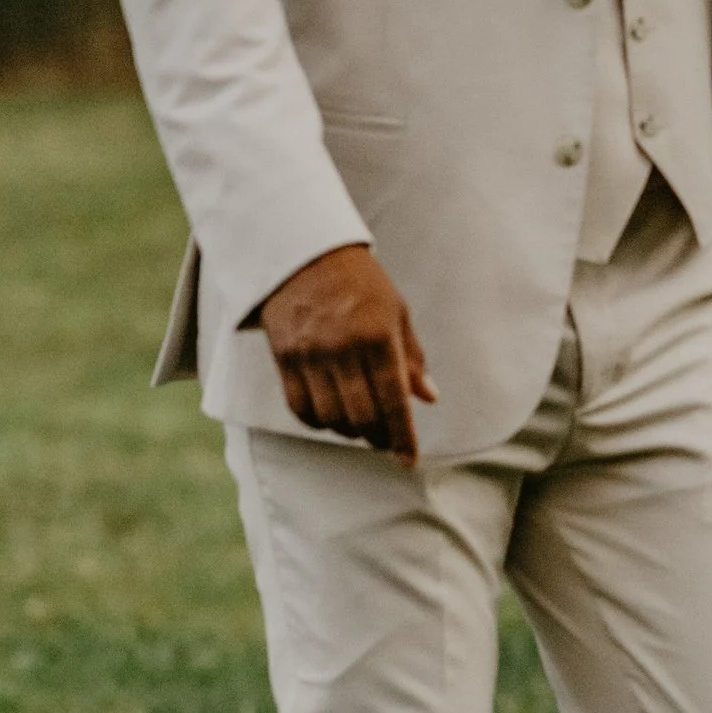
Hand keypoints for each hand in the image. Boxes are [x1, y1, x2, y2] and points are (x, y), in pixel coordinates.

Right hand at [259, 243, 438, 460]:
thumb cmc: (360, 283)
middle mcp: (342, 348)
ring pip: (329, 416)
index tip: (409, 459)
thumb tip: (428, 397)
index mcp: (377, 336)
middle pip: (361, 416)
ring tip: (359, 427)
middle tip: (385, 441)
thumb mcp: (396, 312)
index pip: (393, 400)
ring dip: (347, 431)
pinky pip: (299, 407)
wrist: (304, 253)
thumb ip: (411, 358)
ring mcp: (309, 354)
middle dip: (377, 437)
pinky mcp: (283, 357)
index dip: (402, 436)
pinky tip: (330, 418)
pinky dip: (317, 421)